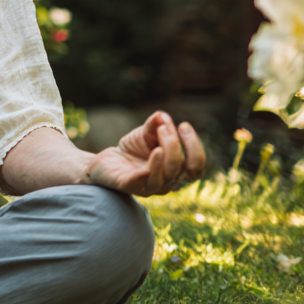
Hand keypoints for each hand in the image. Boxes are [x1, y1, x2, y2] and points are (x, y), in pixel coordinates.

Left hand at [84, 111, 205, 196]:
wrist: (107, 161)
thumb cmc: (133, 149)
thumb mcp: (145, 133)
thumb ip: (155, 125)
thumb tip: (163, 116)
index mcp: (176, 171)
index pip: (196, 165)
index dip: (194, 146)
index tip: (183, 125)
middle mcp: (167, 182)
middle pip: (182, 170)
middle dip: (176, 146)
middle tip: (164, 128)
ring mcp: (149, 187)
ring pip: (164, 177)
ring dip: (165, 156)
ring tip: (159, 136)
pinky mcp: (129, 186)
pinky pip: (141, 182)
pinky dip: (147, 170)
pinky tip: (151, 154)